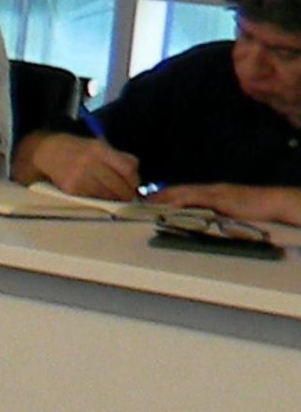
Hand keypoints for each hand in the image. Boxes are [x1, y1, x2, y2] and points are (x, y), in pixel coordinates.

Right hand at [21, 130, 142, 198]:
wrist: (46, 152)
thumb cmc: (77, 149)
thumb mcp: (98, 145)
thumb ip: (118, 157)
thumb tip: (135, 176)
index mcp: (99, 149)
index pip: (127, 168)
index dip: (134, 180)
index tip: (134, 185)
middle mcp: (89, 162)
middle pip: (117, 184)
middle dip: (126, 193)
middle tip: (127, 196)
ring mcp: (79, 177)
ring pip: (106, 194)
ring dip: (113, 198)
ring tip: (114, 197)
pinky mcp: (70, 188)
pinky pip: (92, 198)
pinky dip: (98, 199)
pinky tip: (98, 195)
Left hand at [157, 182, 297, 228]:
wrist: (272, 202)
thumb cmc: (254, 209)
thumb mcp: (228, 212)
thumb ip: (213, 214)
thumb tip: (198, 221)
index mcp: (210, 193)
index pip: (183, 192)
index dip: (165, 196)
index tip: (148, 202)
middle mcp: (209, 190)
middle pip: (178, 190)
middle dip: (159, 196)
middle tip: (140, 203)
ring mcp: (214, 192)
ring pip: (183, 193)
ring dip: (165, 198)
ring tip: (148, 205)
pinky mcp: (219, 198)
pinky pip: (195, 198)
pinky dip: (180, 201)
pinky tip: (169, 206)